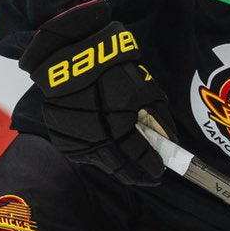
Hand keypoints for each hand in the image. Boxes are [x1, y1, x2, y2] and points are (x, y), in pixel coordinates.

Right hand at [22, 0, 170, 184]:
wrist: (66, 54)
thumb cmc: (110, 67)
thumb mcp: (143, 87)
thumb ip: (158, 118)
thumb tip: (168, 141)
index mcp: (117, 124)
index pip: (138, 156)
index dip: (151, 166)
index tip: (159, 170)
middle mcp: (94, 136)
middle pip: (118, 166)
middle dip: (135, 173)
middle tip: (148, 176)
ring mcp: (75, 139)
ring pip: (100, 163)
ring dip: (117, 165)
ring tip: (131, 167)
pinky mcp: (61, 137)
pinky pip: (83, 154)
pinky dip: (98, 156)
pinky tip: (108, 153)